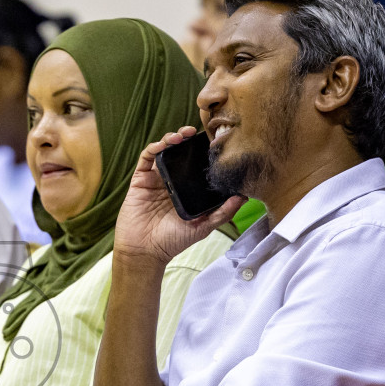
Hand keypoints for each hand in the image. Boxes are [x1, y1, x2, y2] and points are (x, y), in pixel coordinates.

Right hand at [112, 127, 245, 269]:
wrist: (146, 251)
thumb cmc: (173, 241)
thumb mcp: (204, 226)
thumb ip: (223, 212)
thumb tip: (244, 197)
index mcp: (187, 189)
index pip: (196, 165)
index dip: (203, 153)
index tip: (215, 143)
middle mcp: (172, 181)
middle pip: (180, 154)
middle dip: (188, 141)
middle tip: (197, 133)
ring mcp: (156, 179)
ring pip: (164, 151)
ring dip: (172, 138)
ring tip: (182, 135)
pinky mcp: (140, 180)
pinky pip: (146, 158)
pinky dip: (155, 147)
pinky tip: (164, 144)